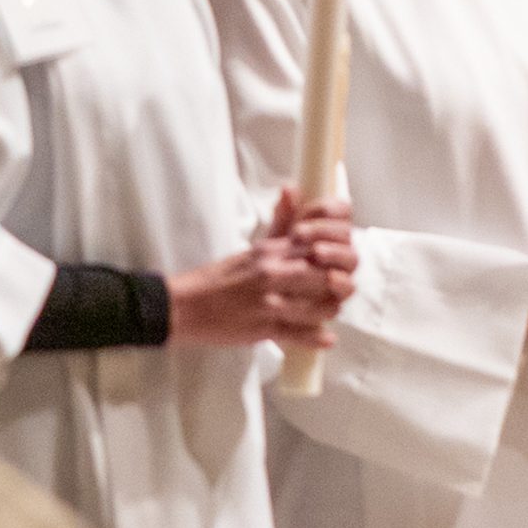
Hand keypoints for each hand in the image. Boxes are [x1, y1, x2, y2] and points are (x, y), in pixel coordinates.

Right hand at [168, 188, 356, 348]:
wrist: (186, 305)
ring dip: (330, 310)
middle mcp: (273, 273)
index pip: (319, 245)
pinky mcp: (263, 329)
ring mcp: (269, 302)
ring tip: (329, 311)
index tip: (340, 262)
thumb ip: (280, 223)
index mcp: (272, 251)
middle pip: (326, 276)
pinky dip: (317, 338)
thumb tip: (293, 188)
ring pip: (319, 307)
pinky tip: (326, 338)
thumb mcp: (253, 248)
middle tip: (341, 289)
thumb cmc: (220, 278)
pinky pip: (299, 335)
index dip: (338, 254)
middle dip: (341, 284)